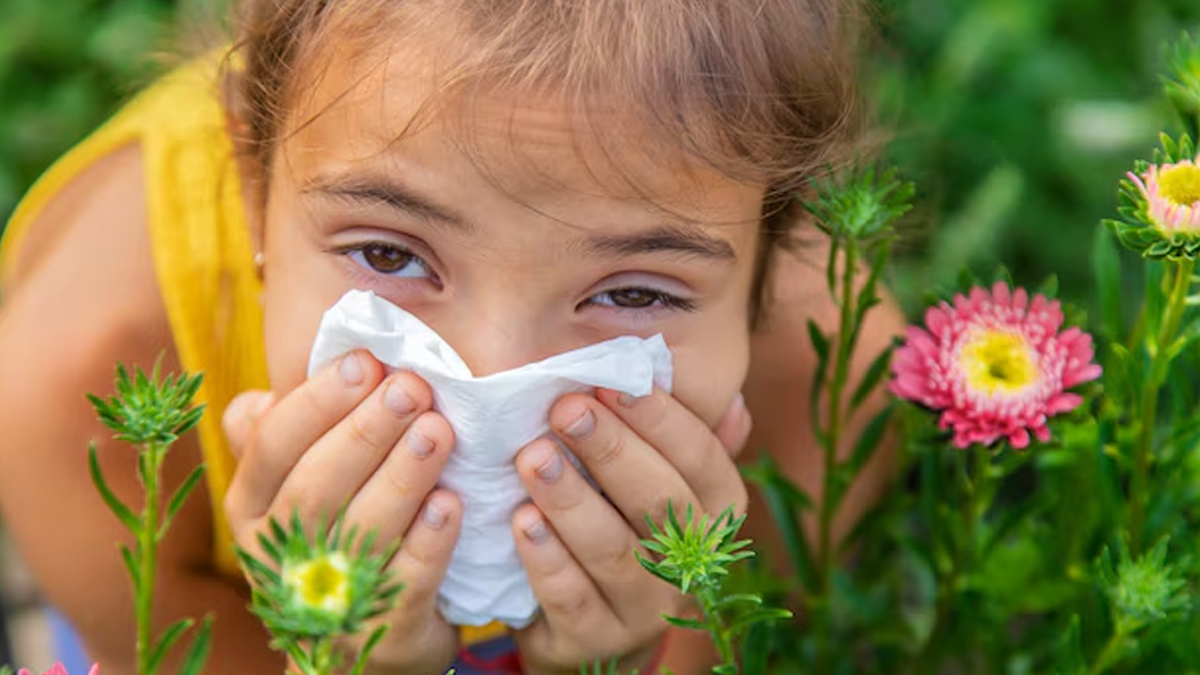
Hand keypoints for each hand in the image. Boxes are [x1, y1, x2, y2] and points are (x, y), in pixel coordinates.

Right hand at [222, 351, 461, 673]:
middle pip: (315, 486)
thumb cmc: (339, 531)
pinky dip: (428, 541)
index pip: (273, 445)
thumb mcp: (299, 483)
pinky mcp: (378, 633)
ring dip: (401, 477)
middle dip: (366, 431)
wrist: (367, 639)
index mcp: (253, 503)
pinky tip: (451, 503)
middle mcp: (277, 552)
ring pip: (359, 531)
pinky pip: (404, 582)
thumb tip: (259, 396)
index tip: (367, 362)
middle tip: (413, 389)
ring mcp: (326, 598)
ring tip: (438, 431)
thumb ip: (285, 436)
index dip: (319, 401)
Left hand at [511, 388, 752, 673]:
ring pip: (615, 552)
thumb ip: (678, 439)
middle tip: (565, 410)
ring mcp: (647, 610)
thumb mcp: (653, 480)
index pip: (701, 459)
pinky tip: (522, 520)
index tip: (612, 383)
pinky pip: (573, 599)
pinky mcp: (597, 642)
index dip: (660, 419)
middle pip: (660, 503)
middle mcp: (693, 564)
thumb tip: (729, 400)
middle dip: (612, 451)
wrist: (586, 624)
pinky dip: (548, 559)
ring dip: (572, 501)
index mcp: (716, 513)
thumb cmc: (620, 523)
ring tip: (533, 458)